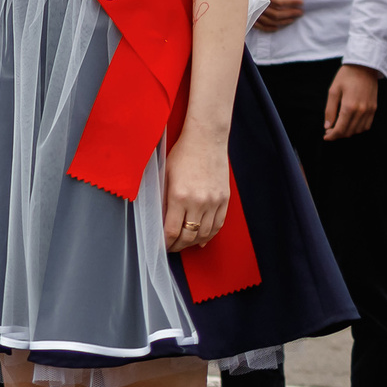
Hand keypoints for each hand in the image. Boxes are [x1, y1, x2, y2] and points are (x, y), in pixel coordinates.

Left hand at [162, 126, 230, 252]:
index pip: (172, 230)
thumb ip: (163, 199)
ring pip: (204, 234)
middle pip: (188, 236)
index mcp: (179, 196)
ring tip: (185, 243)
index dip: (166, 243)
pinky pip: (218, 224)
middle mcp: (198, 201)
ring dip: (194, 242)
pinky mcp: (224, 199)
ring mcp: (213, 201)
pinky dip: (210, 235)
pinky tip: (202, 239)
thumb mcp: (166, 175)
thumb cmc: (183, 154)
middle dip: (178, 246)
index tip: (162, 246)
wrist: (206, 139)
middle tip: (172, 247)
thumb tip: (162, 221)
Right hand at [254, 0, 303, 31]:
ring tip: (292, 19)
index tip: (300, 2)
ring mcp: (249, 12)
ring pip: (269, 22)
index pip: (279, 2)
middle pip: (276, 14)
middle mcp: (254, 5)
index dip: (291, 3)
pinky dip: (269, 28)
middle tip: (300, 12)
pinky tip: (277, 27)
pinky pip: (259, 26)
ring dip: (283, 22)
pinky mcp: (245, 16)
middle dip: (290, 14)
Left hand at [324, 63, 378, 139]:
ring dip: (348, 132)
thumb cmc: (347, 76)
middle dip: (338, 135)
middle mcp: (361, 111)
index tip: (325, 136)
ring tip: (339, 127)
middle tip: (330, 131)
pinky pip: (367, 125)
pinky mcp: (374, 108)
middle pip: (349, 132)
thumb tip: (327, 126)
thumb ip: (330, 110)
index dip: (331, 136)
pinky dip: (358, 128)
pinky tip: (351, 124)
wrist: (365, 65)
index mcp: (349, 106)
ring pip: (358, 130)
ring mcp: (370, 110)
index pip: (340, 129)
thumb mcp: (333, 90)